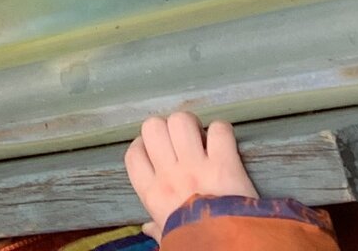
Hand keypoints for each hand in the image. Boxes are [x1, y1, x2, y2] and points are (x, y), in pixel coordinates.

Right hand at [125, 112, 257, 230]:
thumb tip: (147, 227)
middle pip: (153, 127)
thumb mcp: (170, 238)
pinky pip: (219, 129)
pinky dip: (222, 132)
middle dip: (167, 128)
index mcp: (152, 194)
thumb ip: (157, 228)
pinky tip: (224, 144)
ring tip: (202, 138)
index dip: (143, 145)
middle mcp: (169, 175)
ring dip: (192, 125)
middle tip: (182, 141)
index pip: (133, 154)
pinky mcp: (224, 163)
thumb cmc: (196, 246)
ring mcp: (196, 166)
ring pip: (181, 120)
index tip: (156, 149)